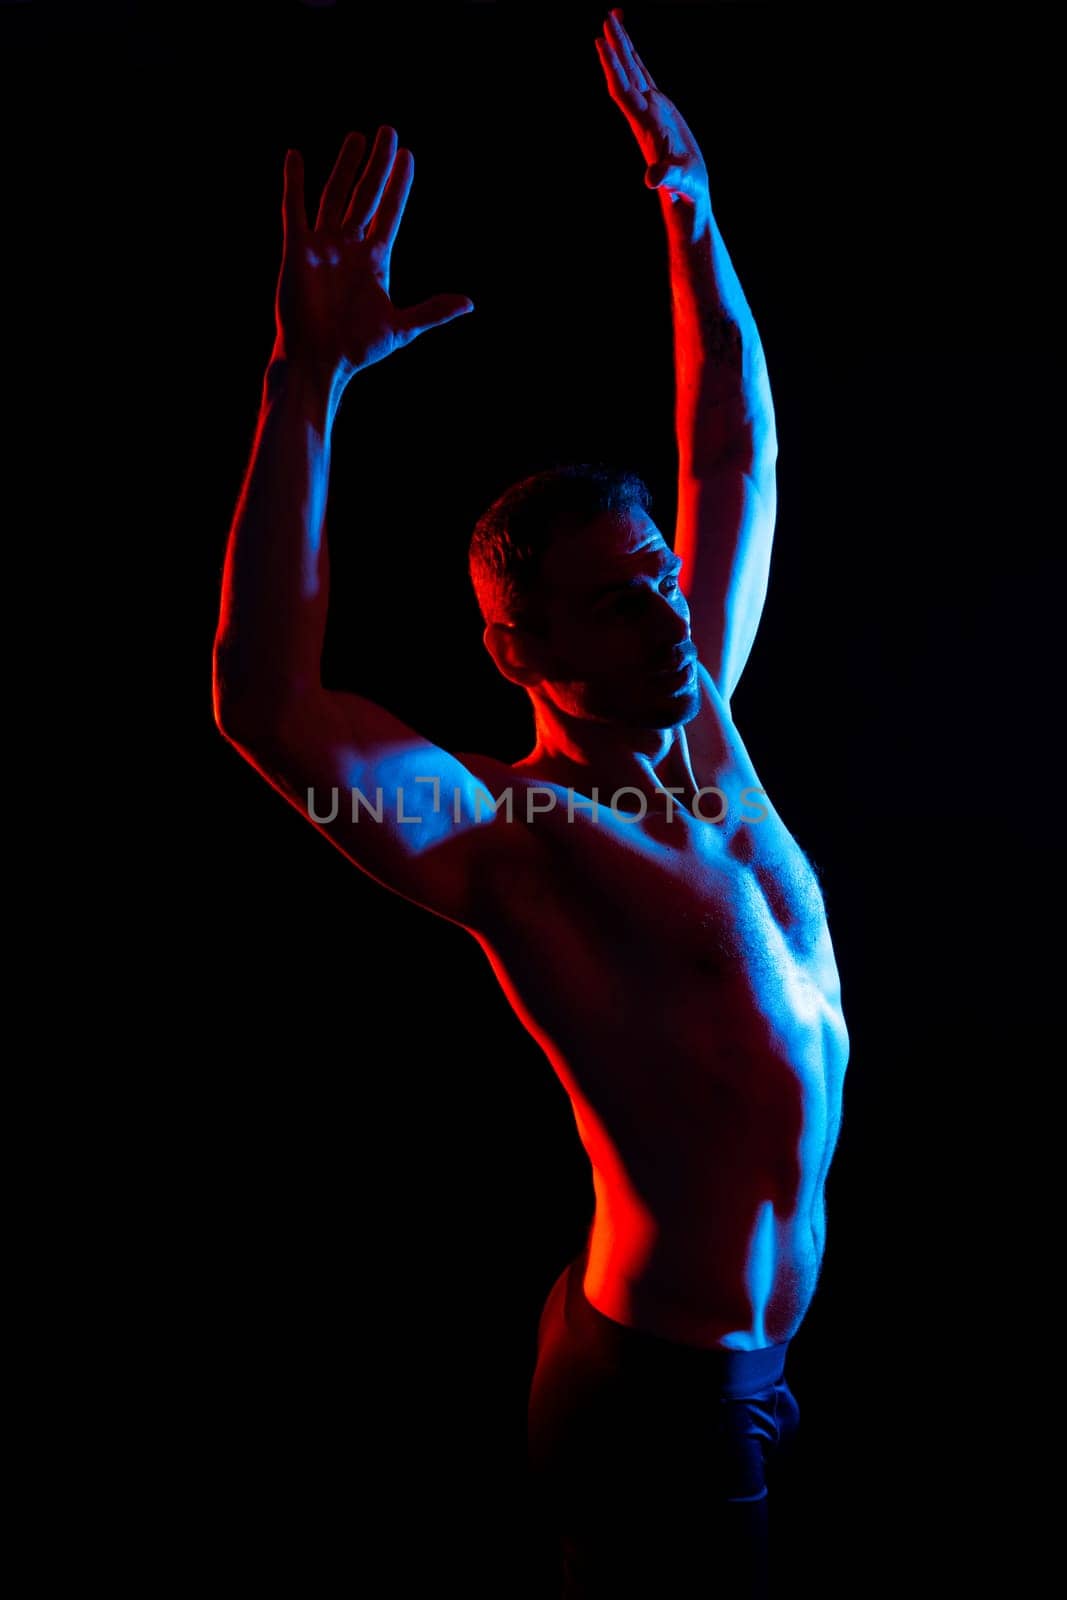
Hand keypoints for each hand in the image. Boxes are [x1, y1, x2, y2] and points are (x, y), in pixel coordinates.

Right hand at [273, 128, 473, 386]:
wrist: (318, 361)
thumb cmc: (356, 350)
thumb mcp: (400, 329)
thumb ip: (432, 311)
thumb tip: (469, 304)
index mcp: (375, 261)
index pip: (390, 212)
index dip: (400, 186)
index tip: (408, 157)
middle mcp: (349, 247)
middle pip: (366, 195)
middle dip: (378, 165)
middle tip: (389, 132)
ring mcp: (323, 246)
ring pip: (335, 195)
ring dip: (346, 166)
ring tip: (358, 137)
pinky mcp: (297, 251)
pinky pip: (294, 210)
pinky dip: (294, 184)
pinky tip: (296, 158)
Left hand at [595, 10, 709, 218]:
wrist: (686, 194)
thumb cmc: (684, 190)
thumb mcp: (677, 182)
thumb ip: (666, 177)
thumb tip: (653, 180)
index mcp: (645, 124)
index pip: (623, 90)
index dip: (613, 67)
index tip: (601, 42)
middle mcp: (643, 113)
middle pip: (625, 74)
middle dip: (615, 46)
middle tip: (608, 17)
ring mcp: (651, 109)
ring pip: (633, 71)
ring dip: (623, 46)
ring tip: (613, 18)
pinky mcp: (661, 109)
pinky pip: (645, 77)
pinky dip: (636, 59)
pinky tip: (629, 46)